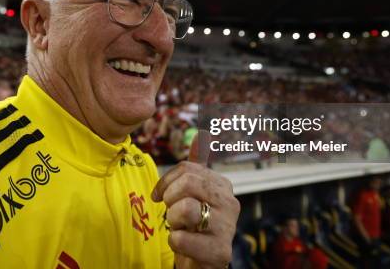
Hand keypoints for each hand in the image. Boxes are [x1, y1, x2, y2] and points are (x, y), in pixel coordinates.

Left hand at [152, 134, 239, 267]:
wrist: (202, 262)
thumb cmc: (194, 226)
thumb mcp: (193, 194)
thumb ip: (196, 167)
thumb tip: (202, 133)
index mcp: (222, 185)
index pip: (187, 168)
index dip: (166, 181)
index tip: (159, 195)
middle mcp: (229, 202)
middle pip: (188, 183)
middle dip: (171, 199)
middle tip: (173, 213)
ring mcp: (227, 227)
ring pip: (185, 209)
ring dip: (173, 222)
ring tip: (182, 229)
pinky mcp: (220, 252)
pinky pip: (181, 238)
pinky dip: (175, 242)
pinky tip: (184, 246)